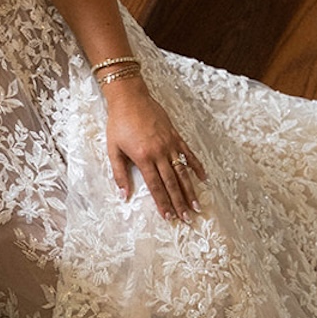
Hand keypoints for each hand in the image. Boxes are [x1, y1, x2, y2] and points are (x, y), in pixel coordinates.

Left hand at [102, 77, 205, 221]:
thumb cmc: (119, 123)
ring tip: (197, 206)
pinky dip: (197, 166)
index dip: (163, 203)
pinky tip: (204, 178)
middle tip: (187, 219)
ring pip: (182, 172)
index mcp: (143, 158)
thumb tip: (123, 195)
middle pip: (172, 183)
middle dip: (179, 203)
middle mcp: (159, 153)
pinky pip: (189, 154)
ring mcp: (169, 144)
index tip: (169, 217)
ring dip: (190, 190)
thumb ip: (119, 173)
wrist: (130, 98)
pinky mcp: (175, 136)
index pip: (155, 186)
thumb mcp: (113, 148)